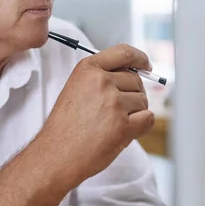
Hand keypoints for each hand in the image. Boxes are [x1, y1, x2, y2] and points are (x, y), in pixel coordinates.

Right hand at [38, 44, 154, 187]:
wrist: (56, 153)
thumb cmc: (65, 125)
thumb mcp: (76, 88)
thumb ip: (100, 78)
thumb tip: (132, 75)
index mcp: (87, 69)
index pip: (123, 53)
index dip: (139, 58)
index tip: (145, 64)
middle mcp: (101, 81)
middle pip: (135, 80)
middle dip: (132, 95)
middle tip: (115, 111)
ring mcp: (113, 102)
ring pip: (143, 100)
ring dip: (134, 113)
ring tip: (111, 124)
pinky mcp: (123, 124)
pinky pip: (148, 118)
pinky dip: (142, 126)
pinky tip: (124, 132)